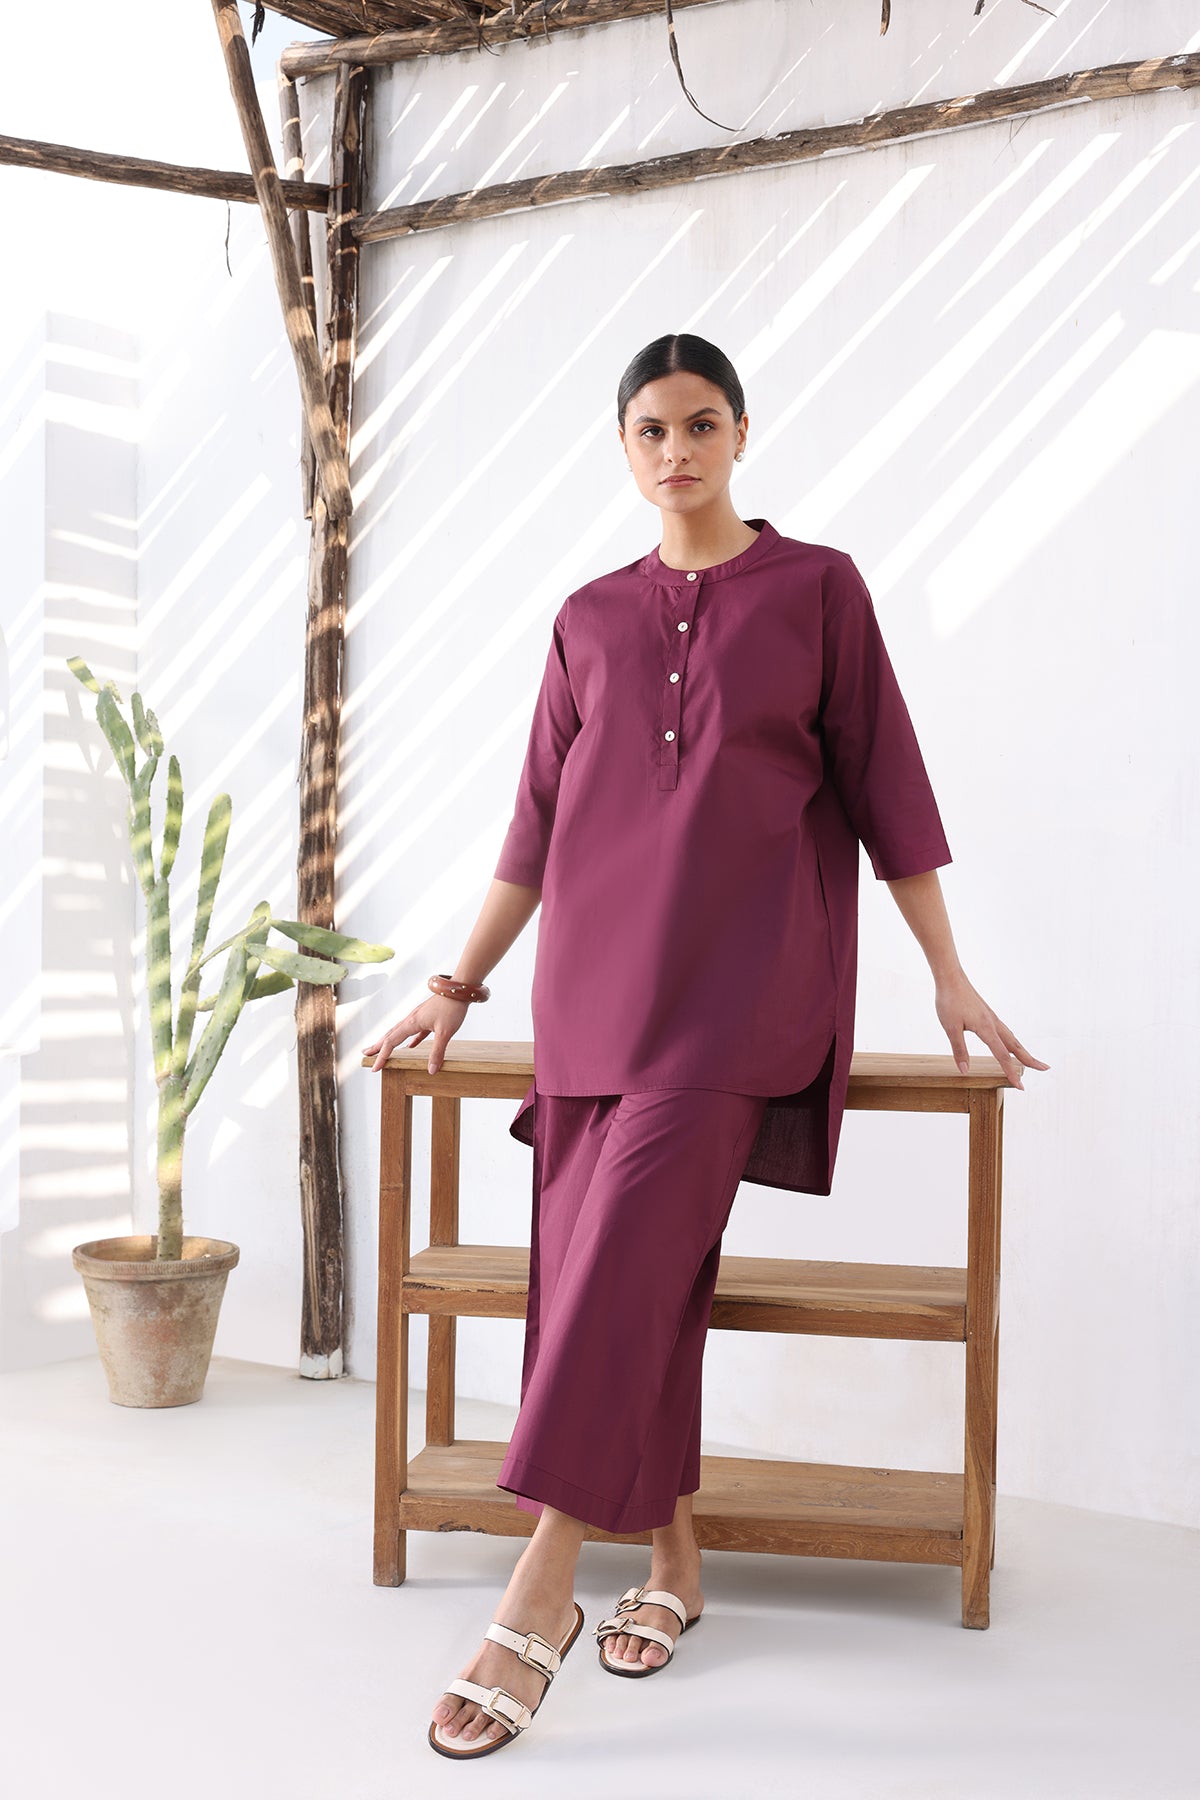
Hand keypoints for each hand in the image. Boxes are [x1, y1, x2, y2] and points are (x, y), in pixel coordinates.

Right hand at [364, 995, 469, 1074]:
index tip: (374, 1068)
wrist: (459, 990)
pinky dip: (409, 1040)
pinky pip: (414, 1032)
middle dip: (377, 1045)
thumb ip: (437, 1052)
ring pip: (400, 1032)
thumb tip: (431, 1070)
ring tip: (382, 1049)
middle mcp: (411, 1019)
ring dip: (390, 1041)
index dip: (382, 1056)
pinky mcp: (427, 1017)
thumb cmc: (451, 1008)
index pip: (391, 1042)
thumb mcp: (445, 1033)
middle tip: (365, 1054)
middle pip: (390, 1034)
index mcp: (411, 1022)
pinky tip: (410, 1046)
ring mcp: (419, 1018)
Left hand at [933, 970, 1049, 1089]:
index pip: (1003, 1056)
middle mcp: (994, 1024)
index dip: (1012, 1073)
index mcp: (987, 1029)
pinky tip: (1010, 1044)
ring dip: (1022, 1051)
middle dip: (1030, 1060)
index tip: (1021, 1087)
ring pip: (1012, 1038)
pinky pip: (1005, 1032)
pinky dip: (1012, 1042)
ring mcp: (992, 1019)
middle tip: (1045, 1069)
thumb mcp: (951, 1028)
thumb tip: (965, 1071)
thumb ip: (959, 1050)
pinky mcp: (988, 1015)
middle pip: (1016, 1046)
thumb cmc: (950, 1001)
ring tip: (1031, 1061)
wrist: (951, 977)